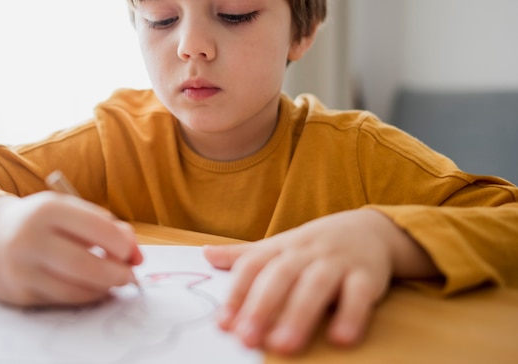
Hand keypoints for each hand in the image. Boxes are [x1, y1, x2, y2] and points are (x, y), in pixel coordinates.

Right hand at [0, 193, 142, 306]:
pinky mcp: (18, 293)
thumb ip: (108, 227)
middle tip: (129, 274)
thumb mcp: (72, 212)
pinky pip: (62, 300)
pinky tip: (92, 288)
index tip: (132, 252)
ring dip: (103, 288)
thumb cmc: (46, 223)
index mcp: (48, 209)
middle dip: (116, 273)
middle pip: (85, 265)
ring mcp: (20, 268)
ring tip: (112, 281)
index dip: (123, 244)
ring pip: (74, 289)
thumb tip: (136, 254)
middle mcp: (30, 238)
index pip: (98, 229)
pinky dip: (85, 296)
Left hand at [203, 209, 437, 354]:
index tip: (223, 324)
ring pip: (317, 285)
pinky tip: (341, 339)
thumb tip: (206, 255)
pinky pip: (360, 293)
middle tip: (247, 338)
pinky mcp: (368, 275)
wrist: (369, 228)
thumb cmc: (314, 245)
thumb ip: (245, 256)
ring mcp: (338, 262)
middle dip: (262, 306)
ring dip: (299, 314)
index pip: (254, 266)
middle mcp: (307, 252)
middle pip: (281, 275)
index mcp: (282, 247)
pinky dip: (352, 314)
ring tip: (283, 346)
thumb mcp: (279, 246)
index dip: (237, 293)